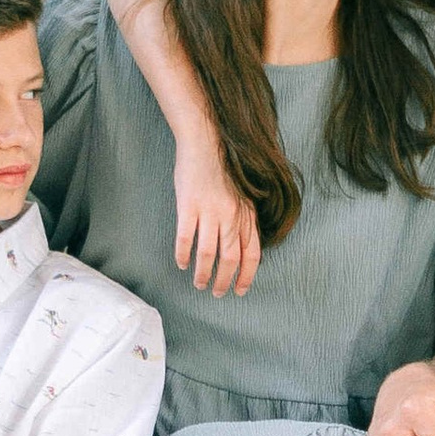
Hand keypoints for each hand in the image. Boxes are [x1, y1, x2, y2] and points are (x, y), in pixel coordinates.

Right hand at [171, 135, 260, 298]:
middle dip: (224, 281)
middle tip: (218, 293)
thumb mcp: (242, 195)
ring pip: (208, 254)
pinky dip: (183, 255)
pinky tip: (181, 263)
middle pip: (230, 259)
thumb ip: (244, 220)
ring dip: (204, 274)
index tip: (240, 290)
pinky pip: (186, 239)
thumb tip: (244, 248)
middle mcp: (231, 215)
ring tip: (199, 284)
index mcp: (246, 214)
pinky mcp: (188, 206)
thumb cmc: (223, 169)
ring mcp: (210, 211)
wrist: (205, 142)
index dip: (247, 275)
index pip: (252, 254)